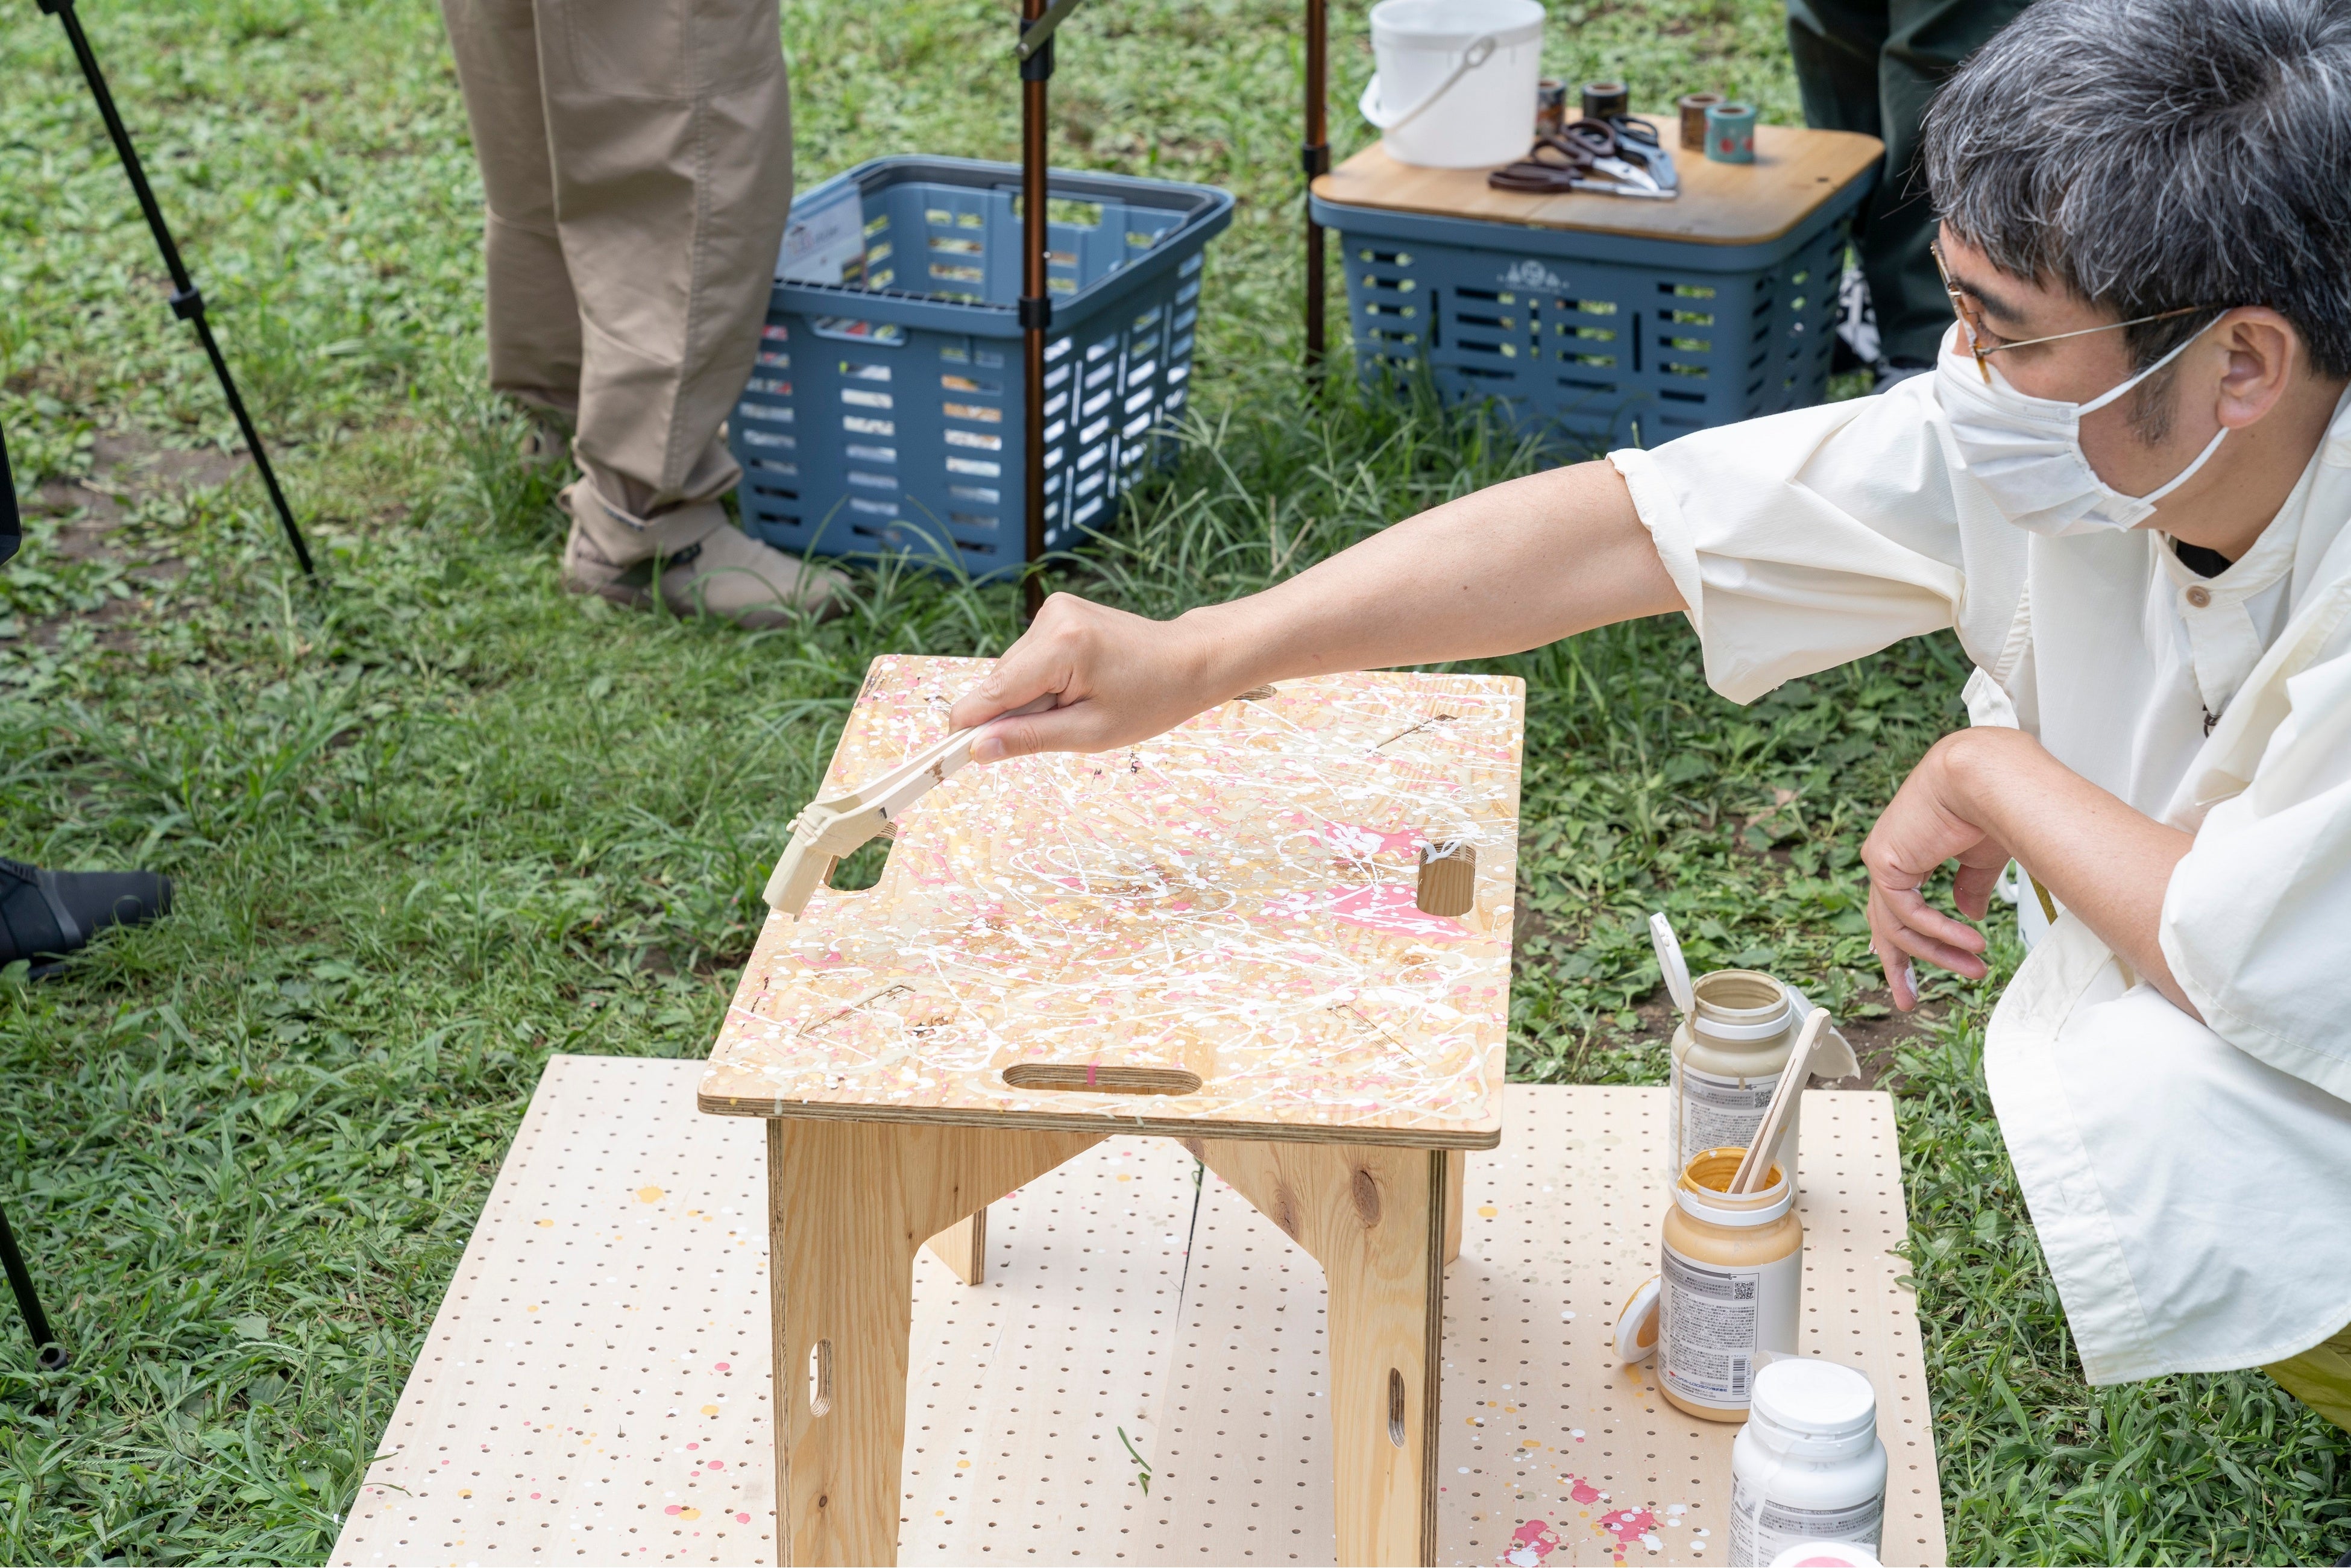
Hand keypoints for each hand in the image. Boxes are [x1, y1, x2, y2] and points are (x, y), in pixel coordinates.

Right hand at [947, 593, 1242, 761]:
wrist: (1189, 661)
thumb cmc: (1150, 701)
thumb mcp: (1090, 733)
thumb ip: (1029, 739)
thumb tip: (976, 750)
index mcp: (1061, 645)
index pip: (993, 691)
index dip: (968, 726)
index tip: (947, 756)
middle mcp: (1051, 617)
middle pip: (1000, 682)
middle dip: (1014, 713)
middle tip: (1060, 728)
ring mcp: (1053, 609)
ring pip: (1012, 671)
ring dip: (1031, 696)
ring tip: (1079, 703)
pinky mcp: (1057, 611)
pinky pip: (1029, 658)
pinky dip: (1042, 680)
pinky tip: (1077, 686)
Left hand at [1860, 731, 2011, 1009]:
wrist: (1987, 775)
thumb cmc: (1991, 803)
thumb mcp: (1981, 858)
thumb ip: (1969, 887)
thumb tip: (1969, 914)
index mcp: (1908, 855)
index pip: (1897, 909)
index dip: (1904, 944)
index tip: (1910, 975)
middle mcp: (1889, 858)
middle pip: (1885, 925)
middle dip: (1899, 965)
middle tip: (1909, 998)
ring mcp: (1883, 860)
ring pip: (1898, 926)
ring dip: (1938, 953)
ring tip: (1974, 968)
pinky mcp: (1884, 862)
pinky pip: (1908, 914)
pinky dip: (1940, 933)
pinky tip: (1970, 942)